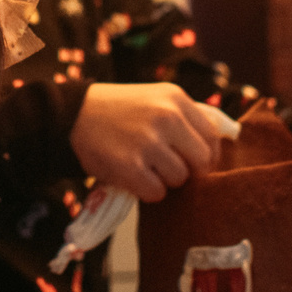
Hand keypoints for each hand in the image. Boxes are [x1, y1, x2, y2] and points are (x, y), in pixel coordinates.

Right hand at [69, 82, 229, 200]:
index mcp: (176, 99)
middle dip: (189, 171)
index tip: (194, 163)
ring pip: (179, 179)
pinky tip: (133, 177)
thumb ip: (185, 118)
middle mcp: (166, 117)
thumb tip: (219, 143)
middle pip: (202, 162)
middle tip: (170, 170)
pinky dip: (147, 191)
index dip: (207, 156)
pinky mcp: (129, 166)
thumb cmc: (118, 110)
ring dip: (165, 181)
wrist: (73, 114)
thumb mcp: (155, 98)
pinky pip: (157, 193)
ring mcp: (148, 142)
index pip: (212, 136)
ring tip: (145, 168)